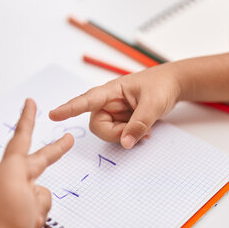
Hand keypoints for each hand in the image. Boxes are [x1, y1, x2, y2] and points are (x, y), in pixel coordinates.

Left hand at [0, 98, 73, 227]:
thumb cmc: (5, 216)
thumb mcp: (14, 182)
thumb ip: (22, 168)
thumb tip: (32, 168)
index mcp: (10, 168)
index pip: (22, 137)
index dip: (27, 119)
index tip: (31, 103)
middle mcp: (14, 179)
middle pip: (40, 160)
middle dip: (55, 151)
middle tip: (69, 139)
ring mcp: (20, 196)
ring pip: (45, 191)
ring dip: (43, 203)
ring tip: (30, 215)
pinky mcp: (25, 211)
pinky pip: (44, 206)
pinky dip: (42, 214)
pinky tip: (31, 223)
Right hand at [49, 65, 181, 148]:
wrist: (175, 84)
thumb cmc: (162, 86)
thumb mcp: (153, 105)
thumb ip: (139, 124)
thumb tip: (125, 143)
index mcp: (112, 90)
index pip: (87, 100)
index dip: (69, 108)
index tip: (54, 114)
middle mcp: (109, 102)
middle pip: (98, 125)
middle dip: (115, 134)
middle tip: (135, 132)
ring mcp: (116, 112)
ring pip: (109, 133)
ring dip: (126, 135)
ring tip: (145, 129)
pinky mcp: (123, 119)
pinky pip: (120, 134)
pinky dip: (131, 136)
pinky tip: (146, 131)